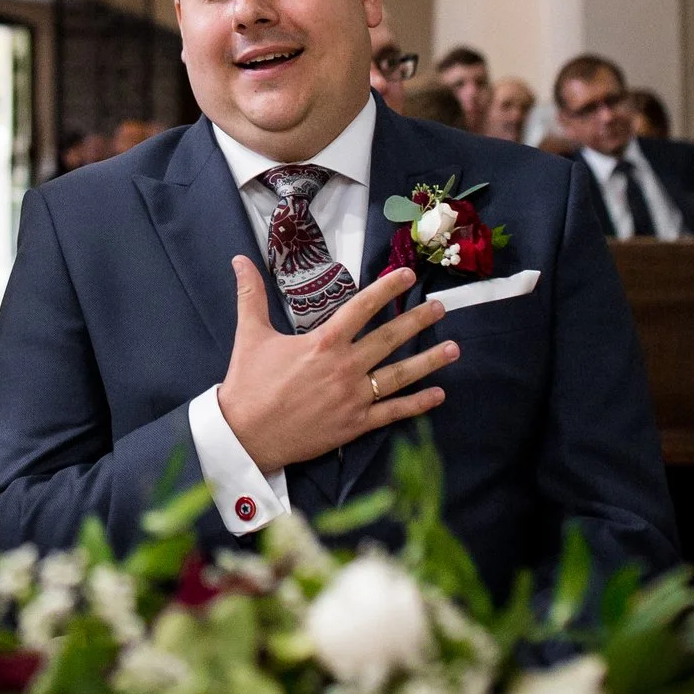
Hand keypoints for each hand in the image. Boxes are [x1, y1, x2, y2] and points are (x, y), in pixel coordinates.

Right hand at [215, 258, 456, 473]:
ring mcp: (353, 397)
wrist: (246, 434)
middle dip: (417, 321)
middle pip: (388, 339)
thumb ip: (251, 294)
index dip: (386, 289)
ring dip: (428, 362)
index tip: (408, 276)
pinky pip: (392, 413)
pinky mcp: (355, 424)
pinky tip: (438, 395)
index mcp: (323, 342)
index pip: (361, 308)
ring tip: (454, 349)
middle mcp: (345, 367)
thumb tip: (239, 258)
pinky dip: (417, 405)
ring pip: (398, 375)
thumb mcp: (250, 334)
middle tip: (441, 309)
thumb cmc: (248, 382)